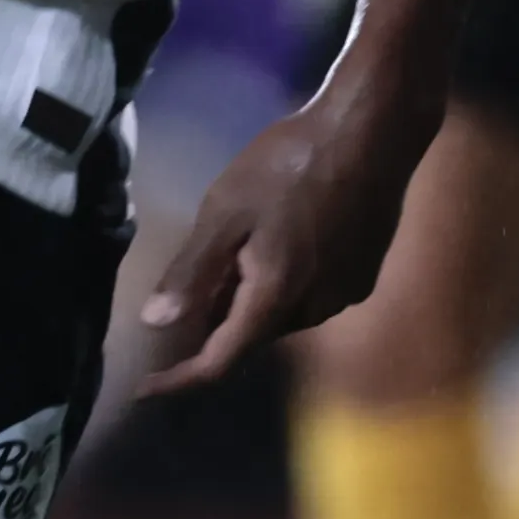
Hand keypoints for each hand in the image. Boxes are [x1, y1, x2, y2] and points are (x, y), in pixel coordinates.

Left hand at [129, 86, 431, 396]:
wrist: (375, 131)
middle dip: (218, 321)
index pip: (220, 362)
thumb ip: (193, 271)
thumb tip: (155, 324)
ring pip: (283, 315)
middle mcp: (314, 309)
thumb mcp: (226, 210)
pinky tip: (282, 241)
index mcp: (274, 298)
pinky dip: (286, 285)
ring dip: (255, 299)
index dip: (180, 380)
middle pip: (252, 335)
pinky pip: (311, 296)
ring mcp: (346, 294)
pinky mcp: (364, 274)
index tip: (144, 388)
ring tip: (241, 249)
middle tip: (197, 275)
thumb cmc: (292, 163)